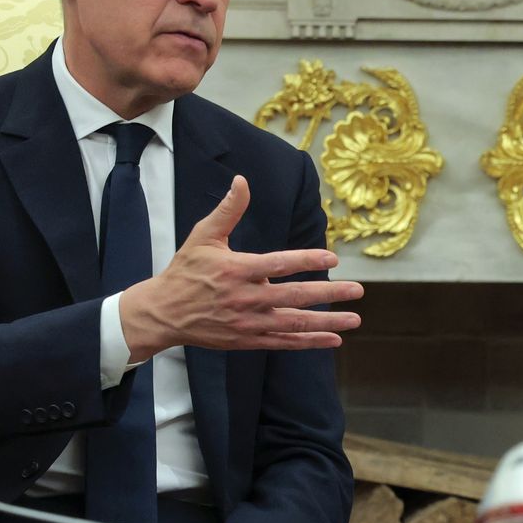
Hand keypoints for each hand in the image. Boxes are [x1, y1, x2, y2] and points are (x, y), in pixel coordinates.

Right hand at [120, 175, 362, 357]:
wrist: (163, 313)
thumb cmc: (186, 270)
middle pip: (295, 296)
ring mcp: (249, 322)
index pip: (279, 264)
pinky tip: (333, 338)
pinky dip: (309, 342)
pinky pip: (284, 342)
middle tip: (358, 291)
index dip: (307, 259)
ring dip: (327, 322)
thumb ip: (227, 210)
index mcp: (237, 269)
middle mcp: (246, 298)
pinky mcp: (248, 339)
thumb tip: (242, 180)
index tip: (332, 257)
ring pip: (294, 323)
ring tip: (354, 320)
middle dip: (329, 294)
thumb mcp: (203, 236)